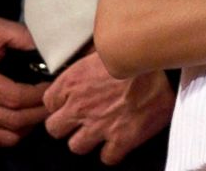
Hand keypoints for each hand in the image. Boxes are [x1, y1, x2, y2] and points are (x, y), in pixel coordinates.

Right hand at [0, 18, 46, 145]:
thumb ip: (23, 37)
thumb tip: (50, 51)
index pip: (16, 98)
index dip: (39, 95)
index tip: (54, 86)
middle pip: (13, 121)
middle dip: (39, 113)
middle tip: (54, 101)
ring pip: (6, 137)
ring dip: (28, 126)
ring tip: (40, 109)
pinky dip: (11, 135)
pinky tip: (22, 119)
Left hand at [43, 49, 173, 164]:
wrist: (157, 62)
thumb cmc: (130, 50)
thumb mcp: (101, 47)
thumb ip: (86, 59)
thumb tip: (85, 58)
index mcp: (72, 82)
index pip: (48, 102)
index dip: (58, 102)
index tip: (67, 101)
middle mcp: (80, 107)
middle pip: (54, 129)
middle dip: (65, 125)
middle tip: (79, 118)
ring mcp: (99, 126)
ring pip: (75, 147)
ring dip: (86, 139)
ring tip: (99, 129)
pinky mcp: (120, 139)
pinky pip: (107, 158)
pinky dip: (112, 151)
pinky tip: (118, 139)